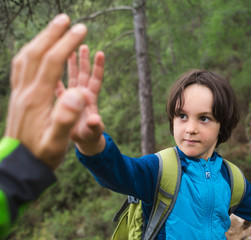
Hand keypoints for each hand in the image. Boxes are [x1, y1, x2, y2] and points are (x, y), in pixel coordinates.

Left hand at [5, 14, 87, 169]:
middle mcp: (25, 91)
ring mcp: (19, 93)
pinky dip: (30, 53)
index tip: (80, 29)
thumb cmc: (41, 155)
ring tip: (53, 29)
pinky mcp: (17, 97)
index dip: (66, 42)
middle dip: (52, 34)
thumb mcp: (56, 142)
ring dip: (40, 40)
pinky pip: (20, 68)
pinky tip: (35, 51)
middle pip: (37, 54)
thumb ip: (65, 117)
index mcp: (37, 99)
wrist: (18, 166)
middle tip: (66, 19)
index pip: (52, 62)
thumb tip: (77, 92)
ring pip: (26, 58)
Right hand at [56, 45, 105, 154]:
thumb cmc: (90, 136)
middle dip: (84, 60)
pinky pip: (59, 87)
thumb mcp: (92, 131)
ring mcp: (74, 98)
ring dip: (71, 64)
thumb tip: (95, 121)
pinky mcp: (65, 102)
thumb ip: (94, 126)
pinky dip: (55, 78)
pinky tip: (50, 67)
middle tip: (83, 44)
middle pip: (84, 74)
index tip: (100, 53)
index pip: (95, 80)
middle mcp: (83, 96)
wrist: (84, 141)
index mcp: (90, 100)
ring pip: (72, 77)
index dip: (98, 67)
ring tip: (71, 49)